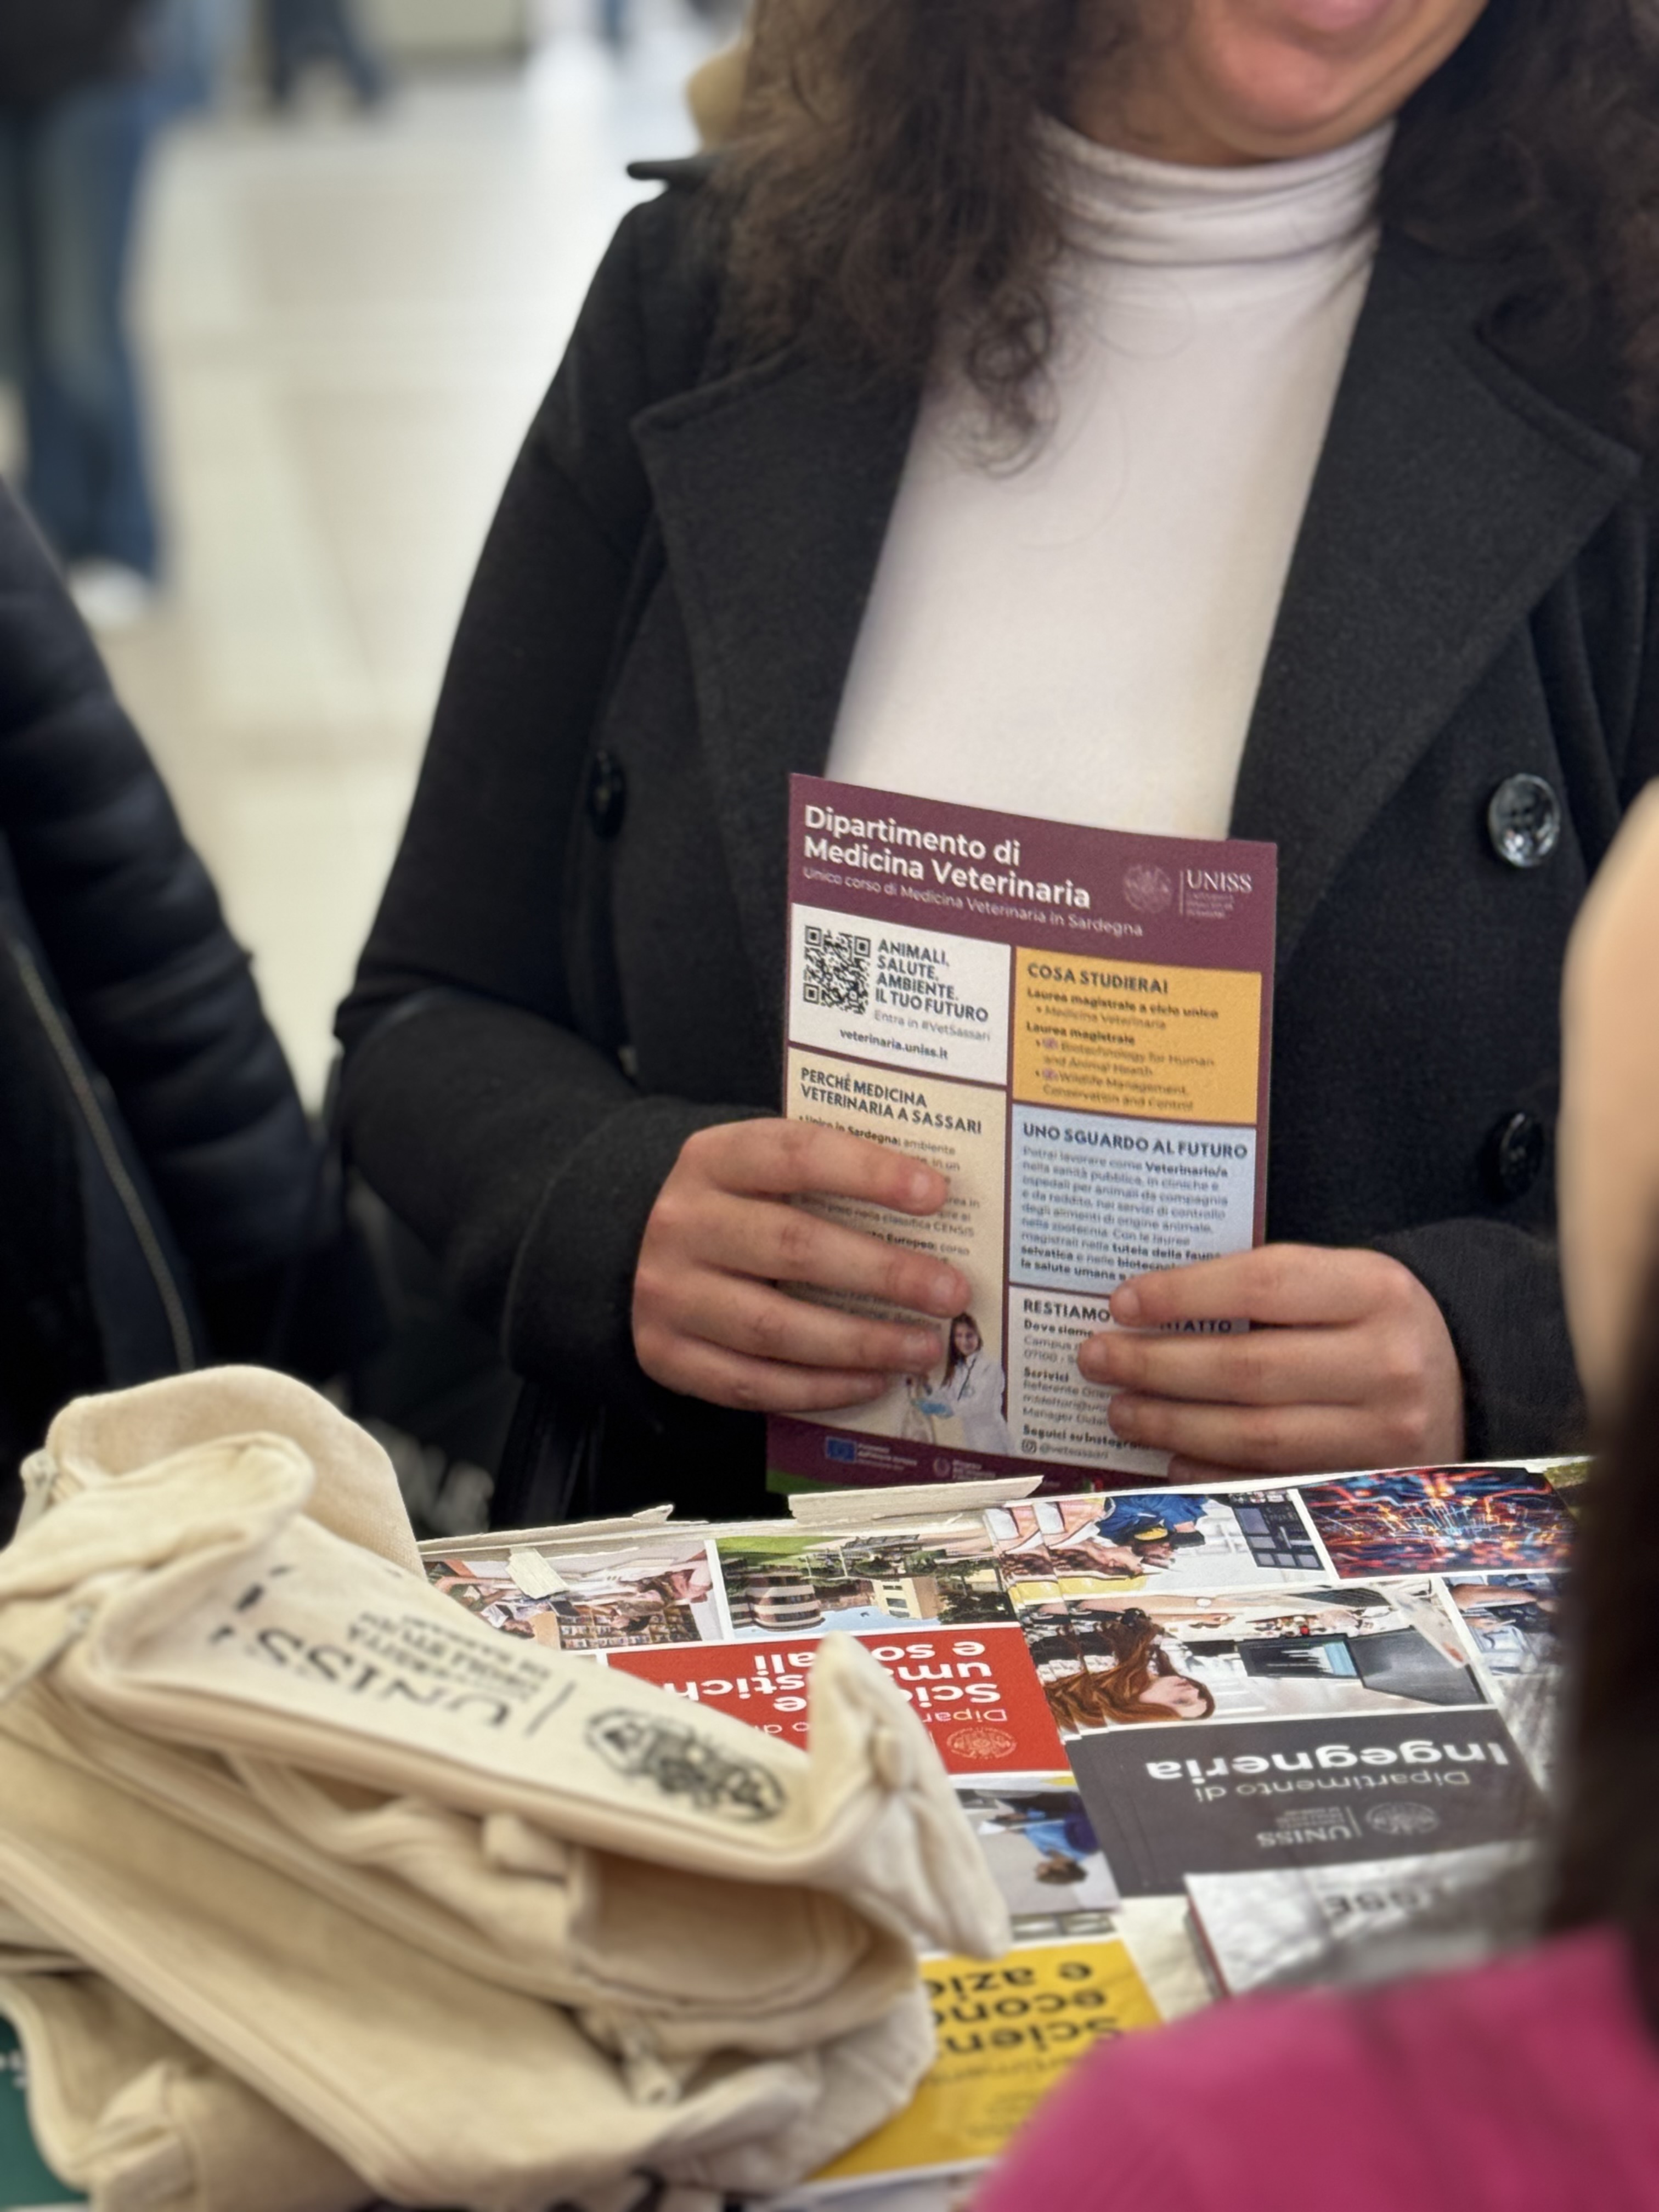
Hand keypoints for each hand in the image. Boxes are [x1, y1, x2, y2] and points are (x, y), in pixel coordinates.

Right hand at [633, 1120, 968, 1412]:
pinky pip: (753, 1384)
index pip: (796, 1155)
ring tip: (923, 1348)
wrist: (631, 1249)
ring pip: (775, 1327)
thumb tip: (932, 1204)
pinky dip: (820, 1388)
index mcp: (713, 1158)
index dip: (869, 1172)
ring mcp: (669, 1294)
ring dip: (861, 1343)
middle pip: (793, 1247)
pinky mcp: (665, 1354)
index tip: (936, 1193)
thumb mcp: (758, 1169)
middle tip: (950, 1291)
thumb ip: (825, 1176)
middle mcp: (683, 1223)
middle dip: (884, 1272)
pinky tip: (873, 1380)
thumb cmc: (730, 1206)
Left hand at [1076, 1244, 1464, 1479]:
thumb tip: (1147, 1311)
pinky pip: (1272, 1482)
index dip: (1184, 1295)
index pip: (1263, 1284)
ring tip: (1119, 1409)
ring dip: (1172, 1424)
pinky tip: (1170, 1457)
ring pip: (1254, 1434)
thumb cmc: (1372, 1321)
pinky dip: (1213, 1471)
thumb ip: (1262, 1288)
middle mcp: (1388, 1363)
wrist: (1465, 1379)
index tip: (1121, 1302)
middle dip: (1156, 1366)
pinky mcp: (1367, 1485)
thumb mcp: (1338, 1282)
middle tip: (1096, 1359)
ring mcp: (1383, 1434)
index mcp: (1376, 1289)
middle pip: (1248, 1369)